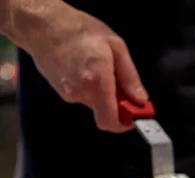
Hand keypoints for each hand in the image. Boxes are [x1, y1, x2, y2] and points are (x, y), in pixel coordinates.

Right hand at [11, 1, 147, 131]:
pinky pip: (84, 96)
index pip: (110, 121)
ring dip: (104, 93)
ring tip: (101, 68)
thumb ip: (130, 77)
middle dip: (118, 103)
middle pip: (106, 113)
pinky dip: (92, 88)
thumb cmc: (78, 29)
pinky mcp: (61, 92)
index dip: (125, 123)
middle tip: (122, 84)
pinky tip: (87, 69)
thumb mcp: (116, 46)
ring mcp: (69, 94)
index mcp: (96, 81)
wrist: (42, 25)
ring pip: (96, 104)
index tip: (135, 115)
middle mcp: (81, 92)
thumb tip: (140, 99)